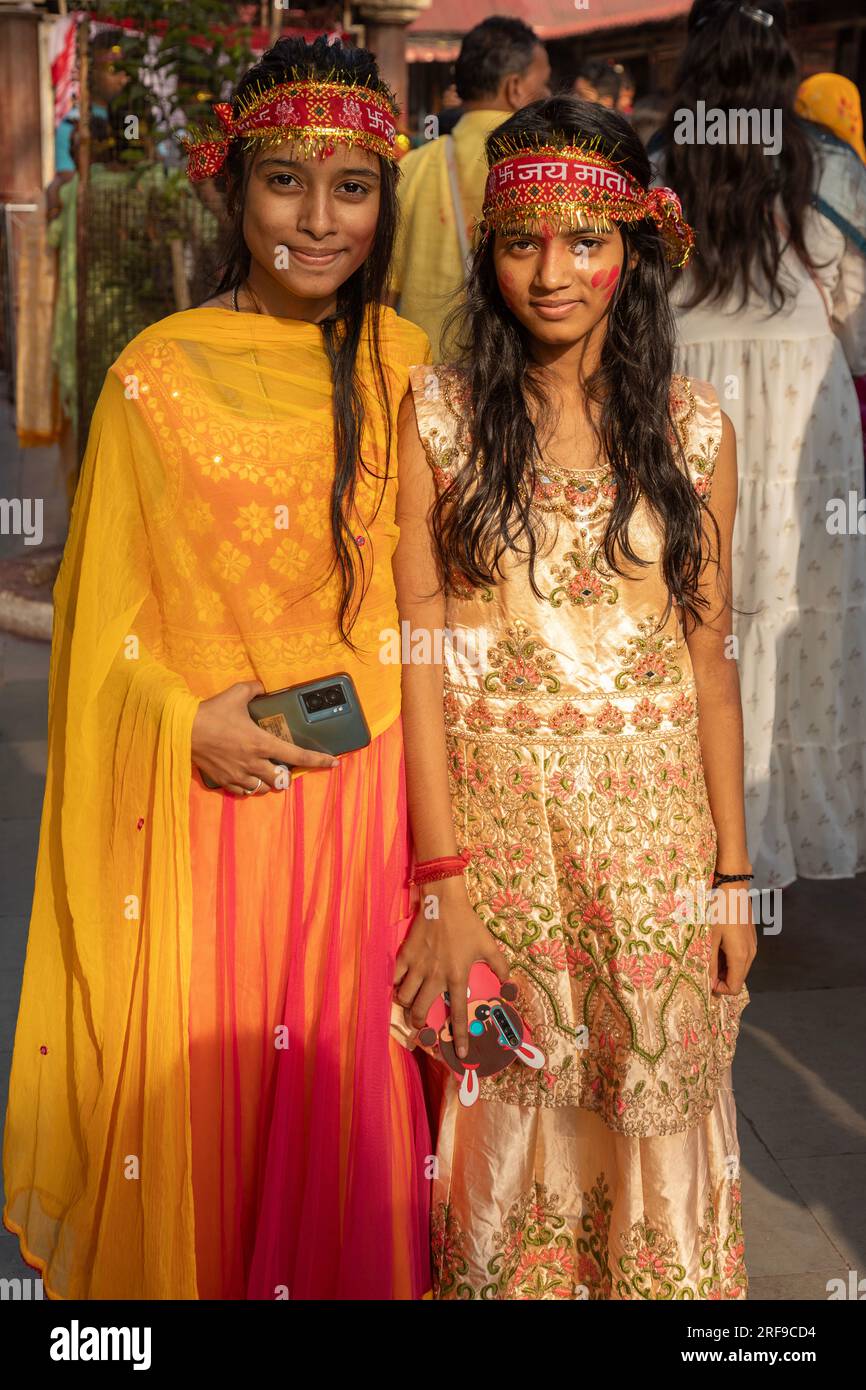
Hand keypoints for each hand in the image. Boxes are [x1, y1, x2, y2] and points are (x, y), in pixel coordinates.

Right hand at [191, 680, 337, 794]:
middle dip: (286, 776)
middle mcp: (254, 762)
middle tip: (284, 767)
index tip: (333, 763)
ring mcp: (239, 774)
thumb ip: (254, 689)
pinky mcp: (224, 779)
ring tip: (266, 773)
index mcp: (262, 743)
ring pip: (263, 789)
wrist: (182, 729)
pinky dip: (248, 786)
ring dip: (269, 783)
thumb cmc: (211, 712)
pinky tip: (247, 778)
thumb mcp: (236, 694)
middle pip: (281, 780)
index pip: (298, 756)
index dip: (319, 761)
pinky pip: (243, 791)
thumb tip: (262, 687)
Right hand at [394, 876, 510, 1059]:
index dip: (459, 1037)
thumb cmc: (468, 925)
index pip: (458, 1015)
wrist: (444, 902)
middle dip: (418, 1024)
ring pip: (403, 998)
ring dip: (406, 1005)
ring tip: (410, 1003)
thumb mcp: (489, 946)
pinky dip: (396, 985)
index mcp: (457, 977)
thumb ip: (501, 967)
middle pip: (419, 1013)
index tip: (459, 1053)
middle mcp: (435, 977)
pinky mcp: (405, 956)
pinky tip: (400, 984)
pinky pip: (395, 978)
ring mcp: (417, 967)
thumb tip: (510, 984)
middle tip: (421, 1024)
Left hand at [710, 883, 757, 996]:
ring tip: (709, 953)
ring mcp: (752, 946)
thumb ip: (710, 963)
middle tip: (704, 967)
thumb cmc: (718, 911)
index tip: (705, 980)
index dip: (719, 989)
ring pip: (740, 968)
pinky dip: (729, 958)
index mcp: (740, 956)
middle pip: (738, 979)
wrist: (733, 888)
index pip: (735, 988)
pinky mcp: (751, 939)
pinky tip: (717, 945)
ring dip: (724, 968)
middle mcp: (750, 954)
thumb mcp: (709, 938)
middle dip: (721, 979)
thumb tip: (709, 983)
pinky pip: (741, 957)